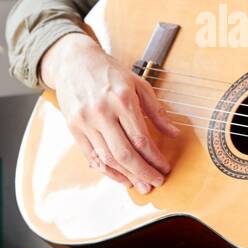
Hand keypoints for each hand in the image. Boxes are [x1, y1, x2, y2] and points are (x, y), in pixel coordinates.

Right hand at [39, 33, 180, 192]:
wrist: (74, 61)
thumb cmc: (109, 72)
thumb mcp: (137, 84)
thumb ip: (156, 111)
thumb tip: (174, 134)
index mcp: (121, 99)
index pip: (141, 138)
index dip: (155, 158)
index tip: (165, 168)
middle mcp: (102, 112)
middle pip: (124, 153)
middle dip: (143, 172)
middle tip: (156, 183)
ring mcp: (85, 121)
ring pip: (107, 158)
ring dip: (126, 175)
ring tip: (140, 185)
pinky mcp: (73, 128)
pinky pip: (91, 156)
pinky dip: (107, 170)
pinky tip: (121, 177)